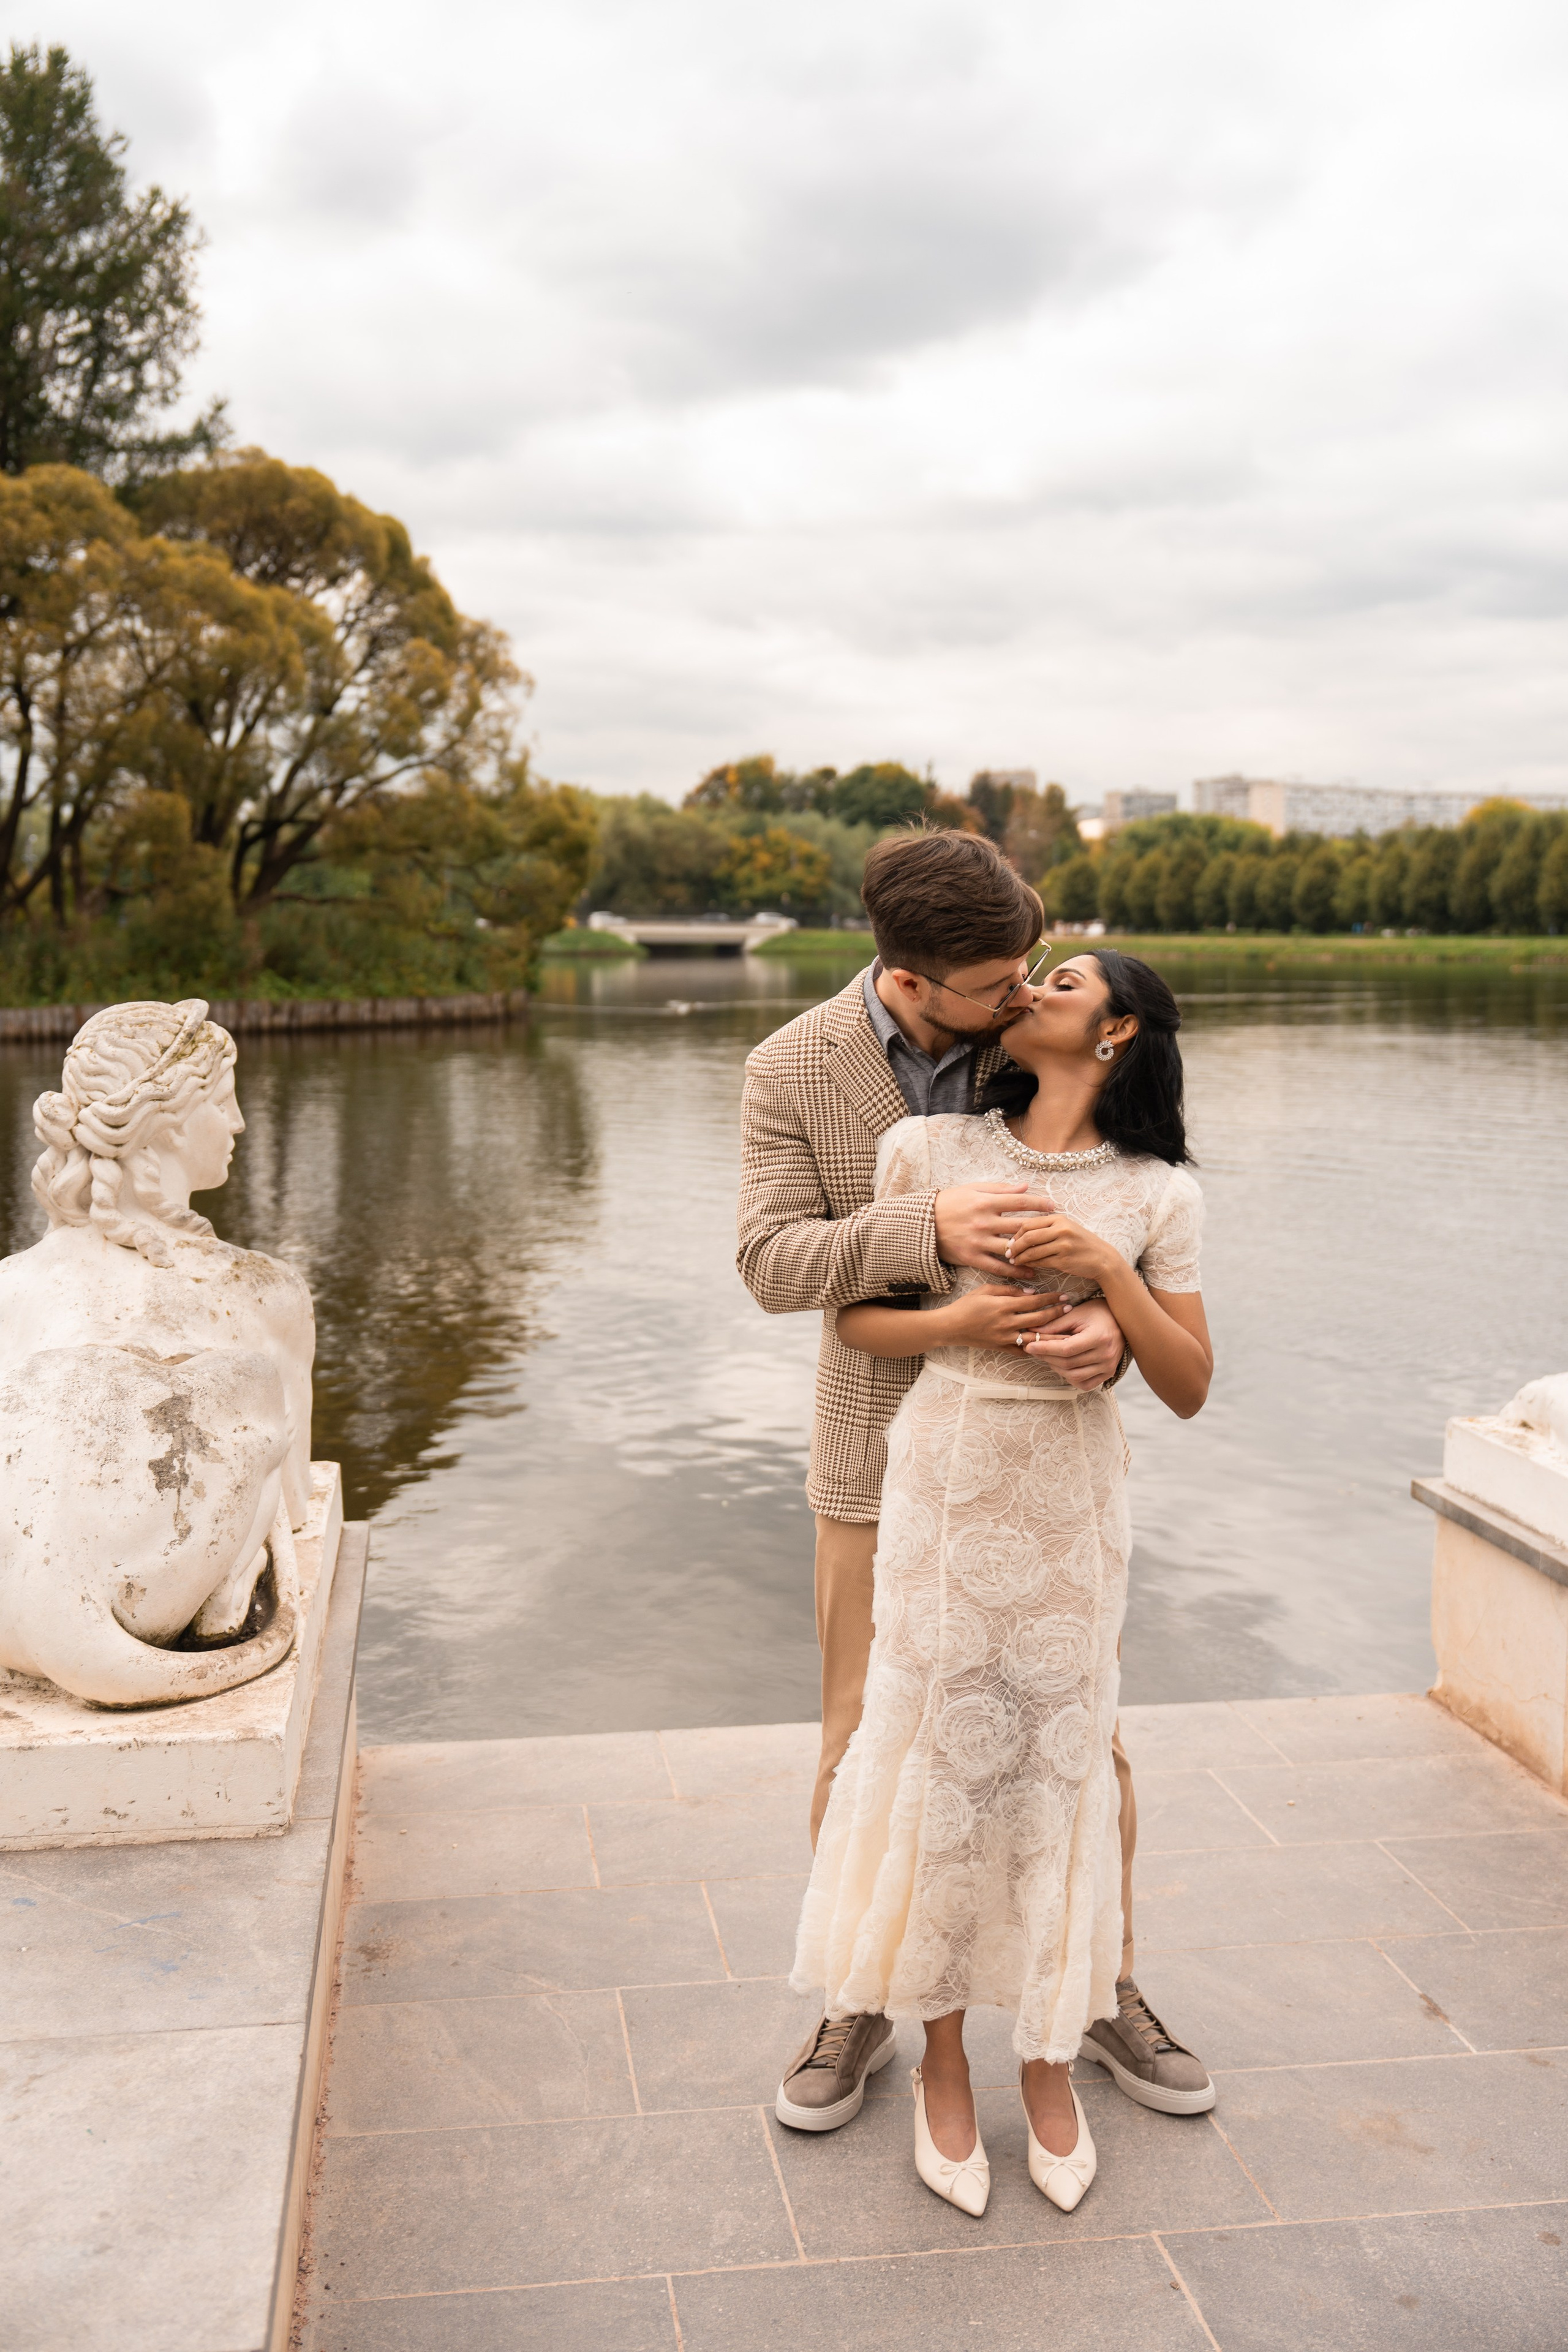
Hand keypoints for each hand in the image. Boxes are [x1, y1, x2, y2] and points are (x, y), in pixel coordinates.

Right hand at [933, 1183, 1059, 1279]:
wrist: (921, 1224)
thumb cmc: (949, 1203)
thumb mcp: (972, 1189)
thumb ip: (1000, 1189)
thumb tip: (1025, 1186)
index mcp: (985, 1202)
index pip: (1019, 1201)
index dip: (1039, 1203)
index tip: (1053, 1206)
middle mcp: (983, 1222)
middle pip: (1019, 1226)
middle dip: (1040, 1228)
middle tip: (1055, 1232)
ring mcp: (978, 1242)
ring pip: (1012, 1249)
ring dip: (1031, 1252)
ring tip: (1047, 1254)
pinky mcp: (972, 1258)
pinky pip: (998, 1267)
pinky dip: (1015, 1271)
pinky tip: (1030, 1273)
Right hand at [938, 1283, 1075, 1351]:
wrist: (950, 1327)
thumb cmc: (966, 1305)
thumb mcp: (986, 1289)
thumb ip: (1009, 1289)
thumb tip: (1032, 1292)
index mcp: (1003, 1305)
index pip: (1034, 1301)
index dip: (1051, 1298)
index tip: (1064, 1295)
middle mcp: (1007, 1323)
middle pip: (1039, 1319)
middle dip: (1057, 1313)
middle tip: (1071, 1308)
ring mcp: (1004, 1337)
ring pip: (1035, 1338)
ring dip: (1052, 1334)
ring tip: (1067, 1331)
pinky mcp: (1000, 1348)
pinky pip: (1022, 1351)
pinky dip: (1034, 1349)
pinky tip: (1046, 1347)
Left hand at [1006, 1211, 1116, 1288]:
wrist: (1103, 1259)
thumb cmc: (1081, 1244)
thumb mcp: (1067, 1228)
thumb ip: (1047, 1228)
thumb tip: (1021, 1234)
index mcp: (1059, 1219)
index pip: (1029, 1223)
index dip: (1016, 1233)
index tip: (1010, 1241)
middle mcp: (1061, 1229)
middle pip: (1028, 1236)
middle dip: (1014, 1246)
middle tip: (1007, 1253)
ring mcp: (1063, 1245)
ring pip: (1032, 1251)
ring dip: (1020, 1257)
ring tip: (1014, 1261)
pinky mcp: (1064, 1260)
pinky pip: (1041, 1262)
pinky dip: (1030, 1264)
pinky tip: (1026, 1266)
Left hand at [1023, 1296, 1125, 1388]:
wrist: (1122, 1320)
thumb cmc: (1098, 1313)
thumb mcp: (1076, 1314)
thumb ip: (1054, 1324)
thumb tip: (1031, 1331)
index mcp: (1100, 1337)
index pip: (1067, 1349)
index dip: (1046, 1349)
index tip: (1030, 1346)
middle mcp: (1106, 1355)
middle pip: (1068, 1363)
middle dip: (1047, 1357)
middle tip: (1034, 1349)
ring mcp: (1109, 1367)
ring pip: (1074, 1376)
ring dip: (1056, 1367)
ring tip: (1047, 1356)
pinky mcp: (1108, 1373)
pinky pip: (1085, 1384)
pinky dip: (1070, 1378)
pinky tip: (1063, 1366)